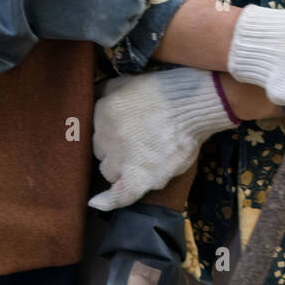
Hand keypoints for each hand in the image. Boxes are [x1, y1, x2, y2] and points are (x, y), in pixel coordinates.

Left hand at [88, 67, 235, 210]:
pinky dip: (109, 201)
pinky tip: (96, 203)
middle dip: (114, 149)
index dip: (111, 133)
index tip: (124, 132)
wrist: (193, 103)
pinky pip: (120, 195)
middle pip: (102, 152)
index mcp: (103, 112)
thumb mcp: (125, 80)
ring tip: (139, 161)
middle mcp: (107, 136)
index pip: (97, 131)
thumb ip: (104, 92)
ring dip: (119, 167)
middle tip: (135, 144)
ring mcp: (123, 159)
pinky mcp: (141, 177)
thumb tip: (91, 98)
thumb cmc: (164, 89)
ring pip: (109, 171)